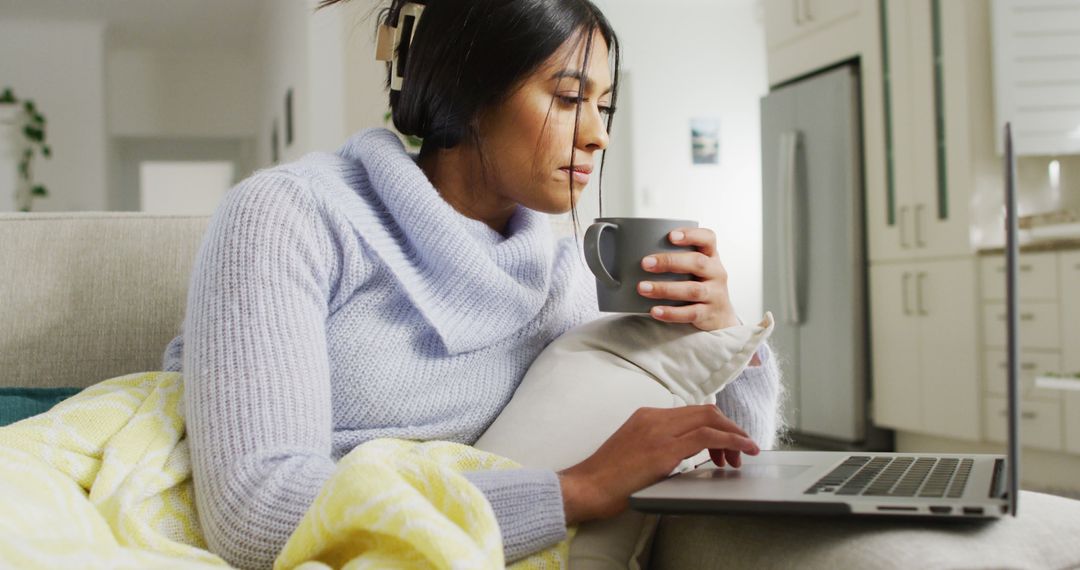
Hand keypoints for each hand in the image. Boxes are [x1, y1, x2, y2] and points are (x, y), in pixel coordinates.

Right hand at [558, 405, 759, 523]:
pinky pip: (707, 436)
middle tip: (739, 451)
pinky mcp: (663, 449)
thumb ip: (658, 445)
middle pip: (706, 411)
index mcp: (647, 416)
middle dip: (730, 428)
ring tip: (742, 455)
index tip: (726, 445)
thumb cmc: (607, 478)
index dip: (717, 425)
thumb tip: (683, 454)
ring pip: (709, 419)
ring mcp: (659, 431)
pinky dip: (730, 440)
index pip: (693, 412)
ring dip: (733, 435)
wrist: (587, 487)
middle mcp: (654, 418)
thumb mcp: (635, 452)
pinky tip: (741, 450)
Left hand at [637, 228, 739, 331]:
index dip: (691, 235)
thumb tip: (635, 256)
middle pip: (697, 263)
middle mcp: (716, 273)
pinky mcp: (709, 314)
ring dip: (665, 288)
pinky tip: (655, 310)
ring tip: (643, 288)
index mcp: (711, 257)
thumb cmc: (700, 285)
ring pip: (692, 290)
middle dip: (670, 261)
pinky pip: (690, 313)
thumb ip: (676, 260)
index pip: (708, 239)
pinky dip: (671, 312)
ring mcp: (715, 294)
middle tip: (645, 263)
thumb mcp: (695, 269)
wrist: (720, 316)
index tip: (671, 236)